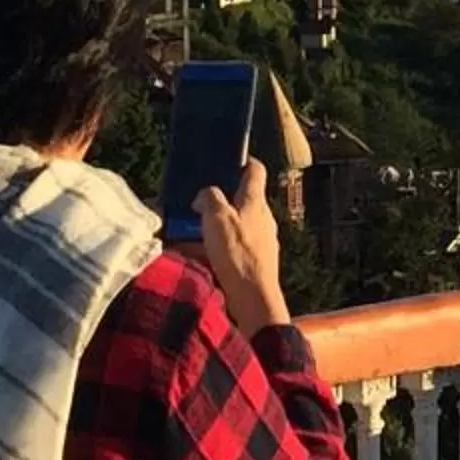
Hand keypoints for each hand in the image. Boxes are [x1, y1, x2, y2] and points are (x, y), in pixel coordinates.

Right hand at [193, 160, 291, 340]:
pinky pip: (237, 247)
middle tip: (200, 206)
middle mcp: (263, 217)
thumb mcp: (216, 218)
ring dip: (219, 227)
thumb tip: (205, 195)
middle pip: (244, 199)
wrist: (253, 297)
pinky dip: (221, 248)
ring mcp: (263, 239)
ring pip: (239, 225)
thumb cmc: (237, 254)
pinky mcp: (257, 260)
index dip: (243, 162)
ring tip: (196, 235)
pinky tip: (205, 258)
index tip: (229, 162)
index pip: (255, 170)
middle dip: (223, 201)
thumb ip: (209, 198)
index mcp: (255, 201)